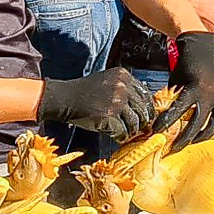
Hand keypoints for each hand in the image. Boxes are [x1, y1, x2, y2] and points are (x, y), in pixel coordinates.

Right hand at [37, 68, 152, 136]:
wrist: (65, 98)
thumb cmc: (84, 91)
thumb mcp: (107, 80)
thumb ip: (124, 87)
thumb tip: (141, 102)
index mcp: (123, 76)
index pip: (145, 94)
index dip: (148, 107)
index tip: (148, 115)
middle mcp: (122, 87)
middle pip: (143, 108)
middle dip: (144, 121)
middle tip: (142, 128)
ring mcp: (116, 102)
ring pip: (134, 122)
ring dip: (133, 131)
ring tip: (129, 134)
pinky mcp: (108, 116)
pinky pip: (122, 131)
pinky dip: (122, 136)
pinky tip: (118, 137)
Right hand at [158, 32, 213, 149]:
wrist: (199, 44)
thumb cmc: (204, 66)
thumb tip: (212, 117)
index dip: (208, 134)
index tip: (196, 142)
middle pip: (209, 125)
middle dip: (195, 138)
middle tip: (180, 148)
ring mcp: (208, 93)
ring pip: (196, 120)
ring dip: (183, 134)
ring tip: (171, 143)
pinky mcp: (194, 86)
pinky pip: (179, 108)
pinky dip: (169, 118)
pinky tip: (159, 125)